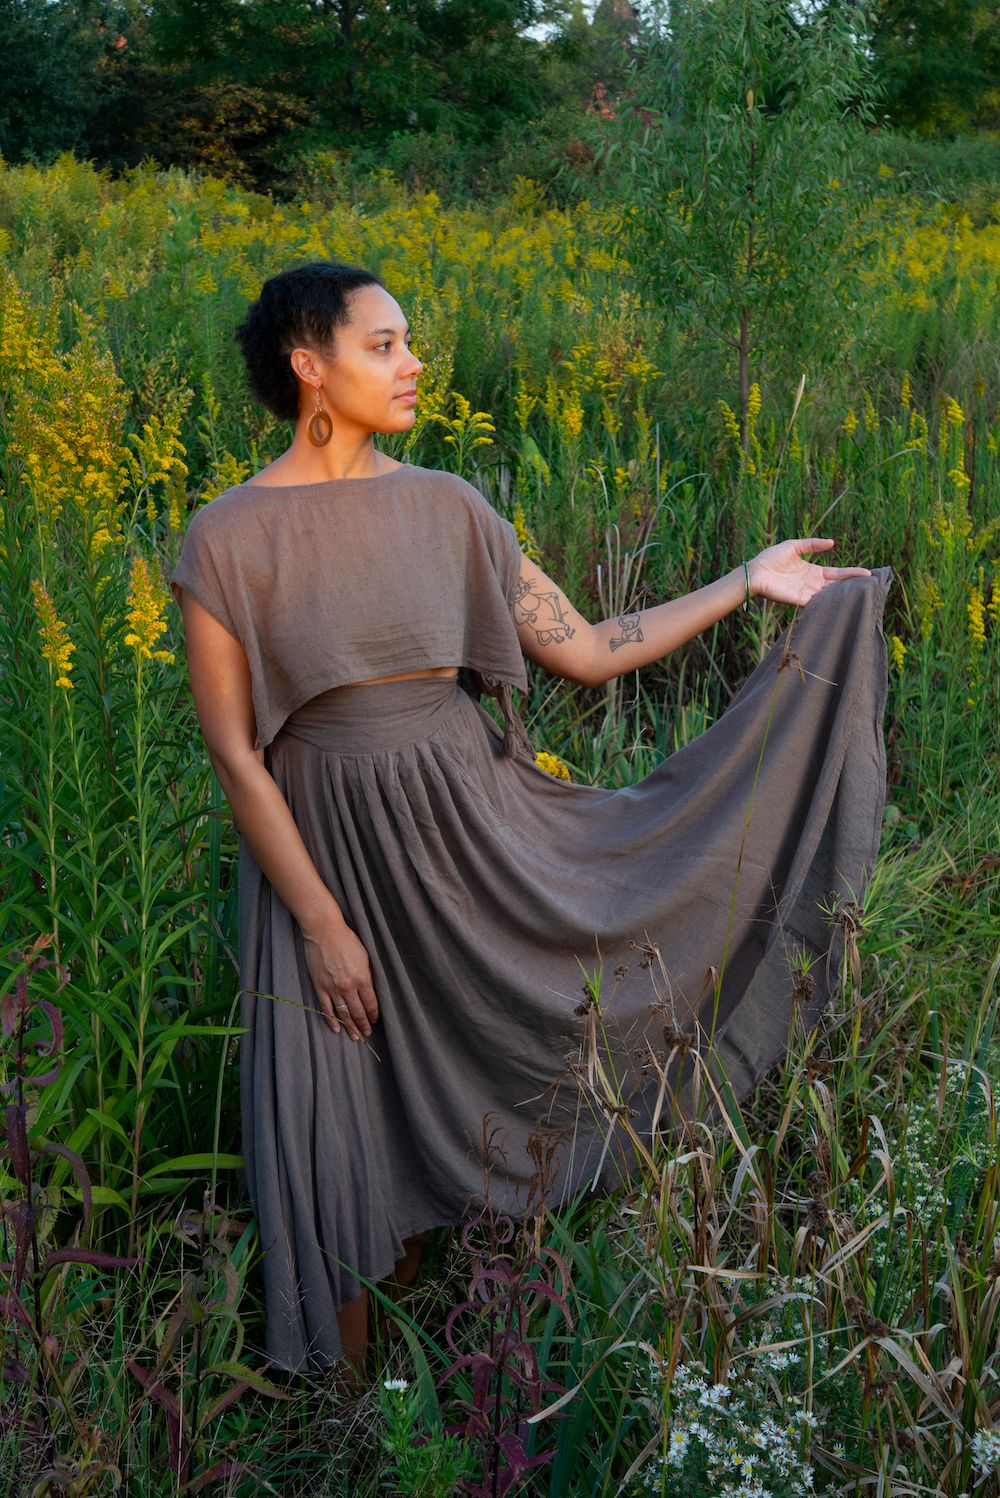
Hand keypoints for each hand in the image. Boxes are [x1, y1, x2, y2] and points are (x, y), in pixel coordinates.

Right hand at [302, 918, 378, 1040]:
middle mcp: (348, 986)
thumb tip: (370, 991)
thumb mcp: (365, 956)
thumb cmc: (347, 940)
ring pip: (343, 1014)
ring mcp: (332, 988)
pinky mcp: (320, 987)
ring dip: (350, 1027)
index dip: (373, 1015)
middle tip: (367, 1034)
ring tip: (355, 1037)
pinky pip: (326, 1008)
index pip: (370, 1003)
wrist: (324, 931)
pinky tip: (336, 1029)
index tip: (375, 1021)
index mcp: (362, 978)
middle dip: (363, 1025)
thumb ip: (368, 975)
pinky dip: (331, 1020)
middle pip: (357, 1012)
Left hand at [748, 538, 871, 607]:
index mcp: (812, 571)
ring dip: (844, 595)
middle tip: (872, 586)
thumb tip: (832, 543)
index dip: (851, 573)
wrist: (756, 571)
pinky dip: (829, 603)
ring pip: (830, 595)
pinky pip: (817, 603)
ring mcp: (807, 593)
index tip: (868, 573)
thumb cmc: (771, 558)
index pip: (836, 573)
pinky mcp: (799, 600)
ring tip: (863, 593)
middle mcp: (812, 584)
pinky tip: (843, 601)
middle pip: (837, 586)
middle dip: (853, 586)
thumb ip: (812, 544)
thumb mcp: (794, 546)